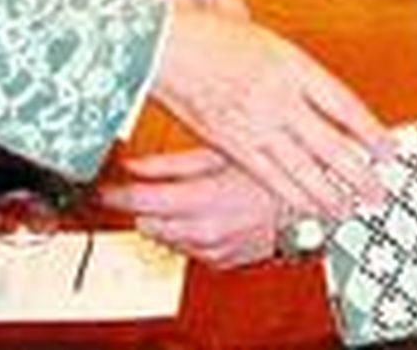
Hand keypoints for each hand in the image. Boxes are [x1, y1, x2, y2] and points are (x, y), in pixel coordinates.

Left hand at [100, 148, 281, 267]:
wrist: (313, 206)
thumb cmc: (273, 173)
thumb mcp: (220, 155)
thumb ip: (170, 164)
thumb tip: (134, 165)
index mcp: (201, 201)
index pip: (138, 203)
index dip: (114, 194)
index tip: (103, 187)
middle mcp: (202, 232)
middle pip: (146, 223)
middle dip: (141, 205)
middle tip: (144, 184)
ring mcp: (211, 250)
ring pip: (163, 238)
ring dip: (163, 218)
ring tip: (183, 193)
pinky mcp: (219, 261)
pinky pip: (186, 249)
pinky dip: (185, 232)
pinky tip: (202, 212)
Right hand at [153, 8, 389, 217]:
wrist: (165, 44)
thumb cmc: (214, 35)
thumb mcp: (268, 41)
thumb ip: (297, 72)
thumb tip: (328, 103)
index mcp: (292, 64)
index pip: (343, 104)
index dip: (369, 130)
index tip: (388, 149)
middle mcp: (279, 96)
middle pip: (330, 144)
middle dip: (359, 172)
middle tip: (379, 191)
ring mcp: (255, 122)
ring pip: (303, 168)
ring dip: (331, 192)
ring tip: (352, 208)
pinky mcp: (231, 142)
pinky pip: (269, 175)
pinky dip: (294, 194)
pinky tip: (310, 206)